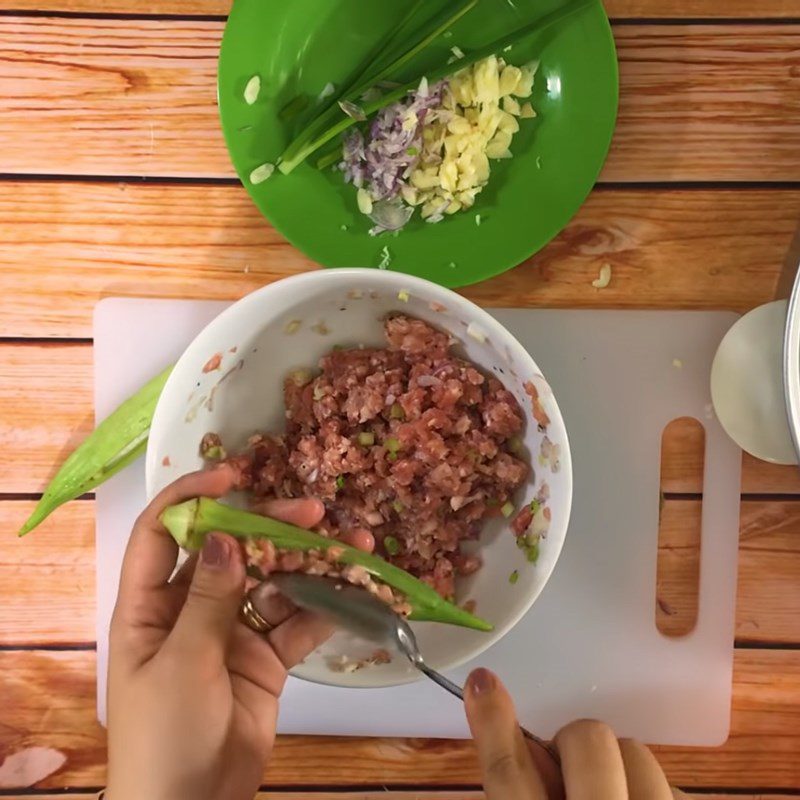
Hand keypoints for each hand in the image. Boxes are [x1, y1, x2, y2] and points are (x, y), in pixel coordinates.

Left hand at [105, 465, 329, 799]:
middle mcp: (192, 609)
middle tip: (316, 512)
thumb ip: (210, 599)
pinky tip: (356, 592)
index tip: (233, 477)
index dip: (191, 498)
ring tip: (355, 548)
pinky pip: (297, 623)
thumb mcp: (182, 663)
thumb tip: (227, 538)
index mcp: (151, 605)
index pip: (162, 534)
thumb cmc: (165, 734)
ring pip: (273, 583)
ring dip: (311, 566)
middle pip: (232, 552)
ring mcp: (233, 632)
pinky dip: (325, 609)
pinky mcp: (266, 658)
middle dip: (272, 529)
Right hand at [465, 668, 688, 799]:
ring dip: (623, 772)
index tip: (483, 681)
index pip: (509, 775)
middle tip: (575, 778)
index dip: (494, 724)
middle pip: (587, 739)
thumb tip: (525, 741)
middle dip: (579, 747)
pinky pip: (676, 787)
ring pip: (638, 752)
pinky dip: (654, 795)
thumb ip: (520, 791)